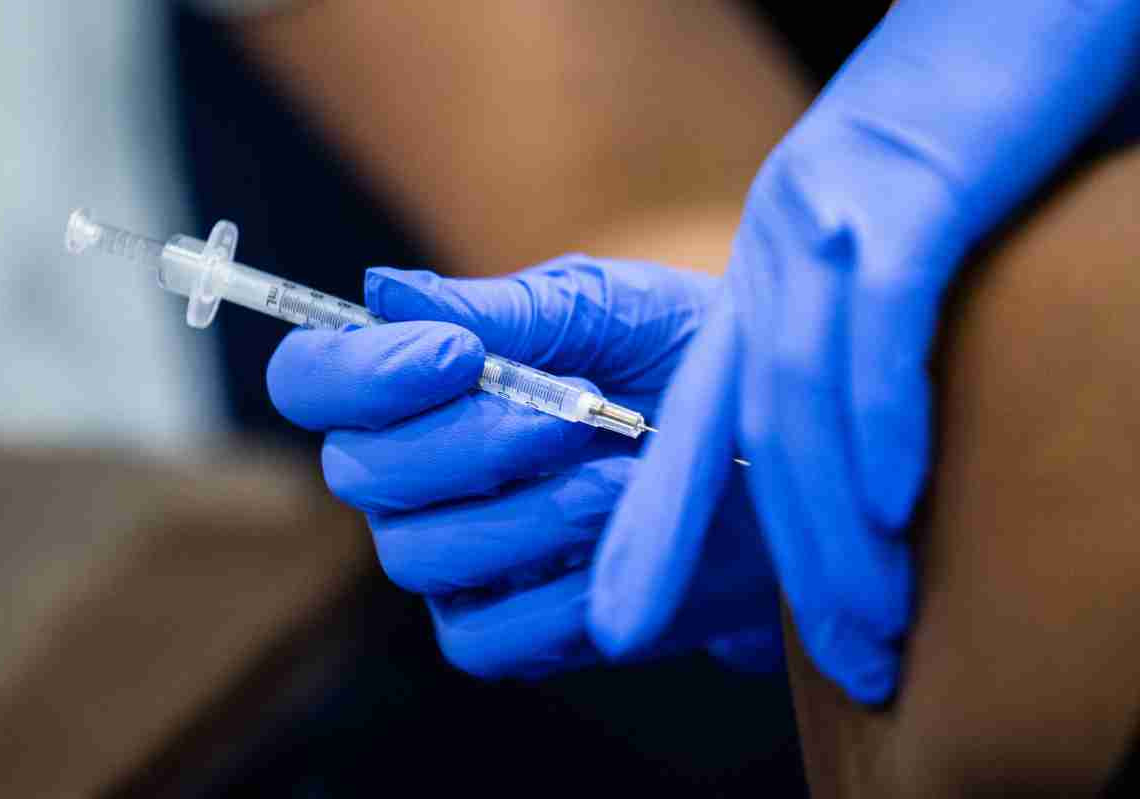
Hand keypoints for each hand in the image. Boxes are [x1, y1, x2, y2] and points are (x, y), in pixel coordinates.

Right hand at [267, 257, 780, 676]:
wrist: (775, 454)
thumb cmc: (684, 362)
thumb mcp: (606, 311)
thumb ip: (502, 310)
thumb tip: (384, 292)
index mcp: (420, 386)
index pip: (313, 382)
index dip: (359, 375)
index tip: (457, 357)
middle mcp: (419, 476)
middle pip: (360, 473)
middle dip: (467, 443)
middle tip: (576, 413)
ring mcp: (460, 558)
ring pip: (419, 555)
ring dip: (523, 513)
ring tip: (618, 477)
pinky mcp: (511, 631)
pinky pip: (480, 638)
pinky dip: (547, 599)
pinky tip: (609, 549)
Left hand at [590, 0, 1139, 702]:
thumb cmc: (977, 134)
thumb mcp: (895, 244)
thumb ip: (865, 337)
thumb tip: (868, 446)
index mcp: (771, 273)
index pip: (698, 419)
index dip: (654, 526)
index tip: (631, 620)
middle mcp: (778, 251)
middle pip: (741, 431)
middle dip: (769, 561)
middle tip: (832, 658)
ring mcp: (833, 218)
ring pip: (805, 399)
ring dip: (833, 525)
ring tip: (870, 625)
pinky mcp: (909, 189)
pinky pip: (882, 327)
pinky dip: (884, 420)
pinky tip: (893, 501)